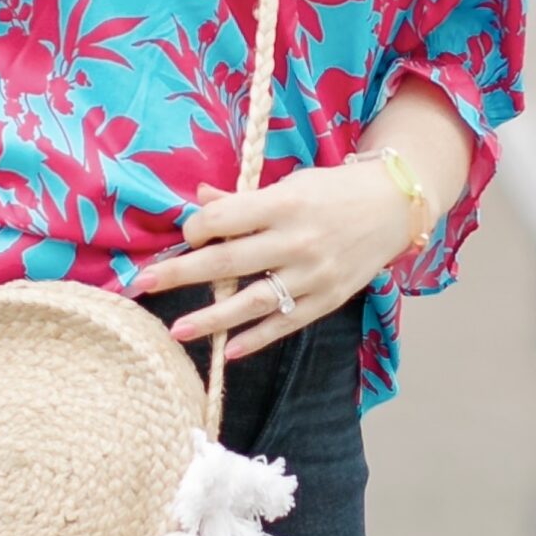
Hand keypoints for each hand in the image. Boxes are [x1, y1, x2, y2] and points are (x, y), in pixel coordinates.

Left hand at [130, 156, 421, 353]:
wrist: (394, 207)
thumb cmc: (335, 191)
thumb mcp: (291, 184)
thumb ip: (245, 198)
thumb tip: (201, 199)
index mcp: (284, 203)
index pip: (224, 220)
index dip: (196, 228)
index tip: (186, 235)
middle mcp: (296, 241)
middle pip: (227, 262)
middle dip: (180, 274)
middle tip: (141, 286)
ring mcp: (312, 274)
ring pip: (252, 302)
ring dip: (211, 318)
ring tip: (176, 331)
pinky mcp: (327, 299)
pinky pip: (285, 323)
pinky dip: (256, 339)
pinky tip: (228, 351)